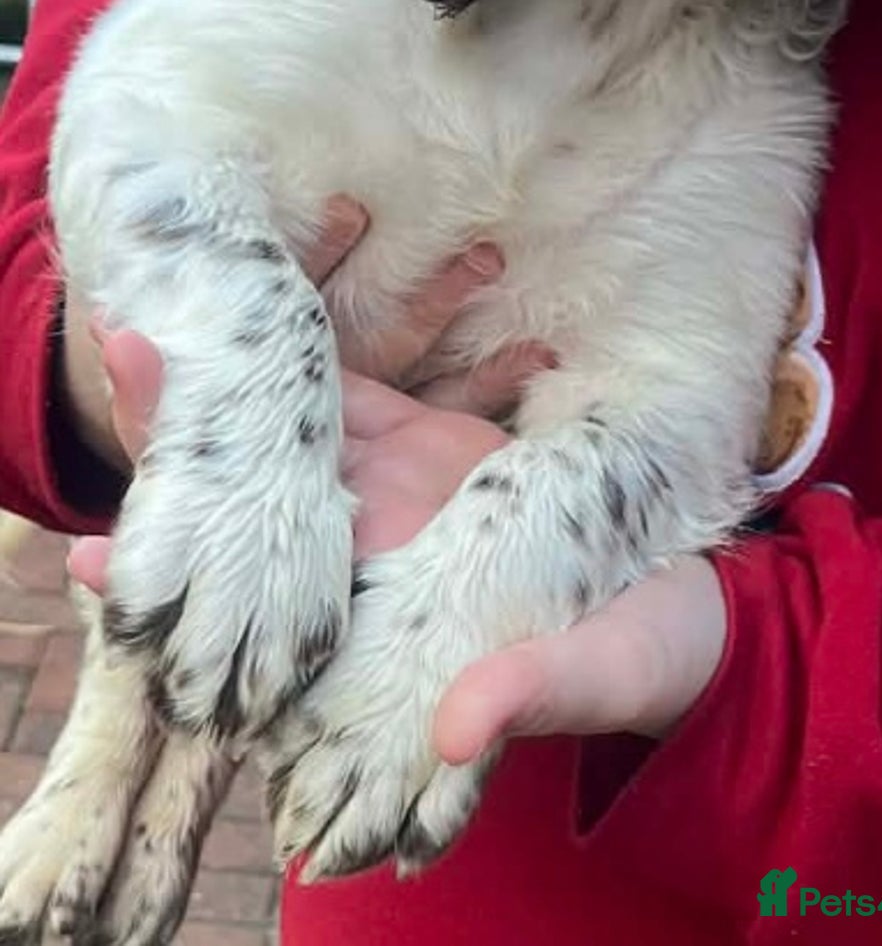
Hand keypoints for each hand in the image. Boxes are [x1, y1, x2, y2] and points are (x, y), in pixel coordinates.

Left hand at [70, 197, 727, 749]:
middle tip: (123, 341)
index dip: (176, 582)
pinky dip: (355, 324)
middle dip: (187, 428)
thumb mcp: (592, 680)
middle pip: (248, 497)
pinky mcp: (437, 442)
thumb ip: (532, 695)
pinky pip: (374, 380)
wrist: (678, 612)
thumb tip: (459, 731)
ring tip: (207, 283)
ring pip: (298, 420)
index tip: (91, 552)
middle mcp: (363, 553)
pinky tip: (339, 262)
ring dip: (258, 355)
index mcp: (381, 624)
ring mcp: (394, 489)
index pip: (255, 605)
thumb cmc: (640, 664)